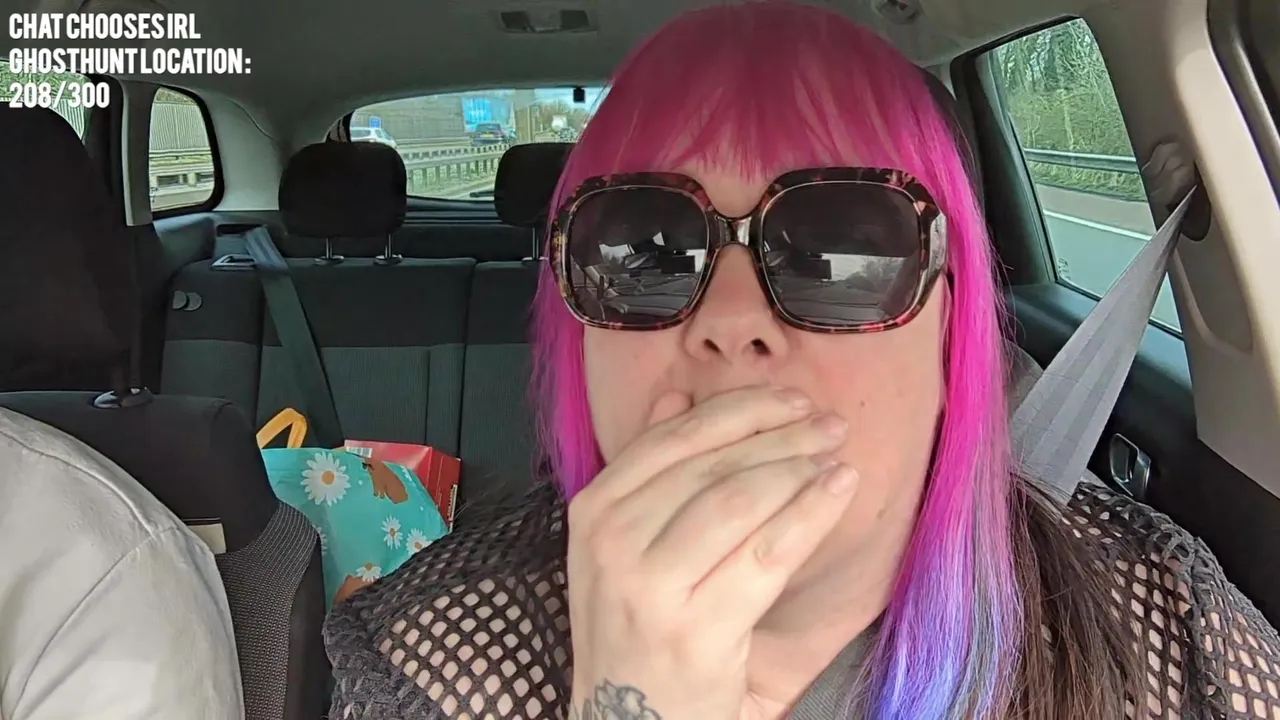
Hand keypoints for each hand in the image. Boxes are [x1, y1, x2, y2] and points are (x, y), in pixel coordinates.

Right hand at [566, 386, 858, 719]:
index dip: (739, 410)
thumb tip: (677, 396)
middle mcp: (613, 541)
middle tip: (828, 424)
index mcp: (595, 510)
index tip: (789, 400)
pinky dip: (810, 513)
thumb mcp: (621, 544)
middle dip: (779, 435)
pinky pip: (767, 553)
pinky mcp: (696, 629)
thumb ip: (650, 469)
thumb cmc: (637, 629)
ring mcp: (649, 587)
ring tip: (833, 457)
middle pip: (712, 465)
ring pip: (739, 500)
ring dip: (797, 469)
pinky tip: (835, 491)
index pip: (674, 437)